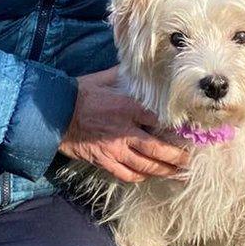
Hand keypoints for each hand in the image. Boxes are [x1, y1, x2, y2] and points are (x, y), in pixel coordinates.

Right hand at [59, 66, 188, 183]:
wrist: (54, 115)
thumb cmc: (80, 94)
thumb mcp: (104, 79)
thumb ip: (126, 77)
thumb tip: (141, 69)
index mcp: (127, 108)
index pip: (159, 120)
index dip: (176, 128)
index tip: (189, 131)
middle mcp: (124, 131)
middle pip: (158, 148)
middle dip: (177, 156)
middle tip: (190, 159)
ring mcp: (114, 150)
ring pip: (146, 166)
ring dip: (165, 170)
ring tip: (179, 173)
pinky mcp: (104, 162)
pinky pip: (128, 174)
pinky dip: (142, 176)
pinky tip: (151, 175)